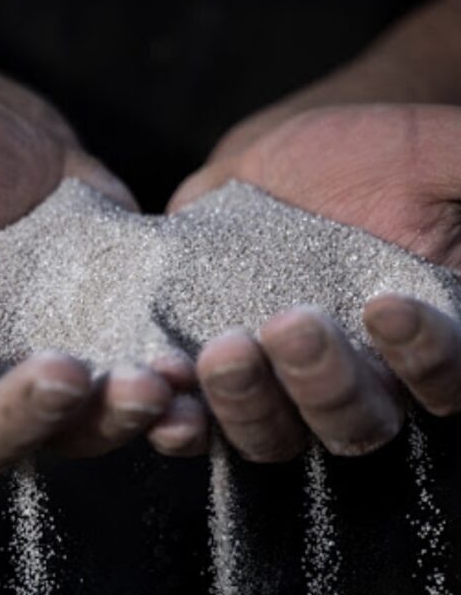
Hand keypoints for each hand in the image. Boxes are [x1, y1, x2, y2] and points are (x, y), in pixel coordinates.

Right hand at [0, 94, 205, 473]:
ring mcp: (41, 385)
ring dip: (112, 419)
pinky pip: (136, 405)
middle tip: (69, 374)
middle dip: (25, 414)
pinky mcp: (106, 367)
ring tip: (154, 384)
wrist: (15, 162)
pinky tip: (191, 385)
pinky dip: (168, 407)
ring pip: (71, 434)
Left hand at [168, 103, 460, 460]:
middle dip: (327, 384)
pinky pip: (199, 423)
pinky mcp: (213, 383)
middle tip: (295, 325)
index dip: (426, 357)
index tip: (390, 302)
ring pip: (273, 436)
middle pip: (355, 425)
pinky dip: (178, 417)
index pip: (442, 381)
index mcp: (419, 345)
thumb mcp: (436, 159)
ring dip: (246, 407)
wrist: (278, 164)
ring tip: (222, 355)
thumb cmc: (368, 157)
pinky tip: (161, 392)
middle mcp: (356, 383)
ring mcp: (279, 391)